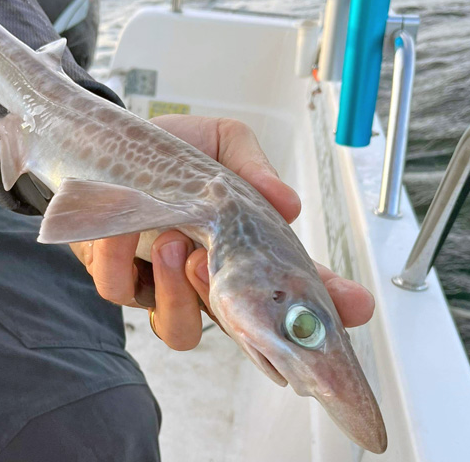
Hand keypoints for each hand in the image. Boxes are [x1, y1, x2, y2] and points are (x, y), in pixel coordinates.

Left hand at [70, 115, 374, 350]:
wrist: (113, 140)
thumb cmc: (173, 149)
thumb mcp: (223, 144)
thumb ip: (254, 170)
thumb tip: (287, 203)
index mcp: (240, 251)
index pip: (290, 286)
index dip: (328, 301)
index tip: (356, 305)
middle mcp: (206, 280)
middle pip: (242, 329)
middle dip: (240, 312)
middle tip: (219, 263)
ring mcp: (162, 287)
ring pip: (178, 328)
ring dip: (178, 292)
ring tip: (177, 242)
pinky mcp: (116, 277)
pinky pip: (119, 288)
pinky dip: (120, 261)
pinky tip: (125, 228)